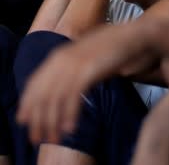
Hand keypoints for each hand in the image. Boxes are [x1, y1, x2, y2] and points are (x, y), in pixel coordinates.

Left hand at [16, 21, 161, 143]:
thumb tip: (68, 87)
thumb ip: (77, 68)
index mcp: (61, 54)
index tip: (27, 120)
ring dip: (52, 120)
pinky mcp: (89, 69)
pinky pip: (72, 96)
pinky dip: (69, 114)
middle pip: (41, 92)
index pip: (35, 81)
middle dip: (38, 117)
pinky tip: (70, 127)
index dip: (29, 102)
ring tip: (55, 137)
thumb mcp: (91, 57)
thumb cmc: (119, 47)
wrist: (138, 35)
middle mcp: (63, 57)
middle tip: (38, 136)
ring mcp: (75, 62)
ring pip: (54, 97)